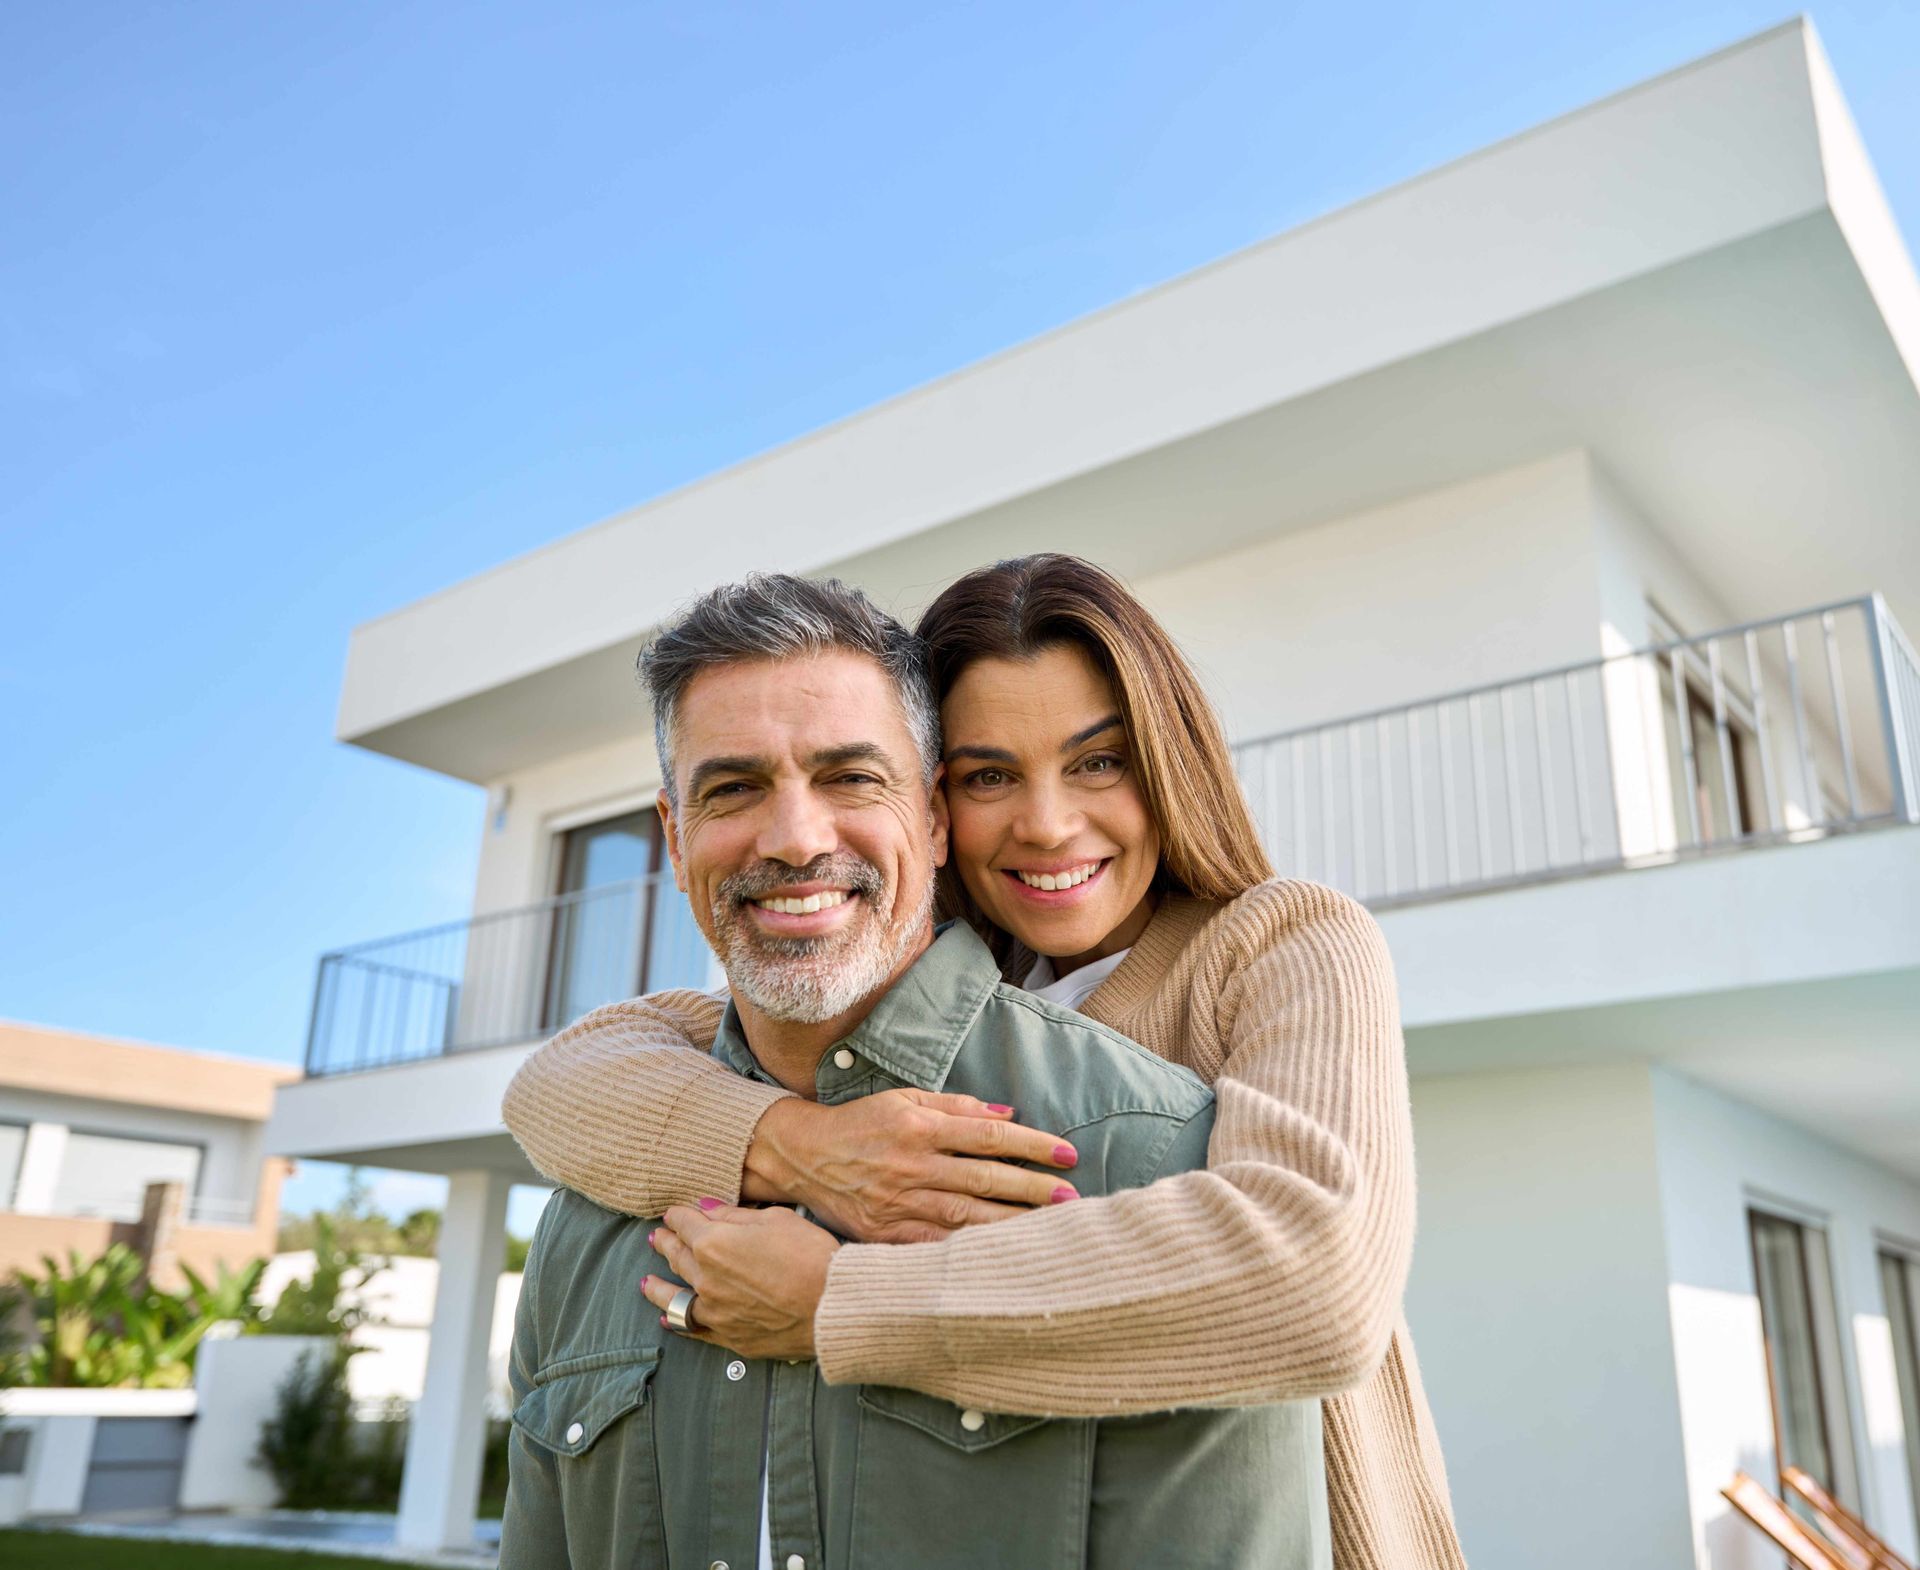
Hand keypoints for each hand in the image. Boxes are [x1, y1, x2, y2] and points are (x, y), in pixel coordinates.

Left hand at [643, 1200, 836, 1360]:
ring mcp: (714, 1311)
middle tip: (657, 1238)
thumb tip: (707, 1208)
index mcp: (714, 1243)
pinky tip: (666, 1319)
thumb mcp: (776, 1220)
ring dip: (657, 1287)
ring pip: (673, 1298)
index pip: (686, 1223)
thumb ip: (735, 1216)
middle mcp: (706, 1278)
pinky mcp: (728, 1337)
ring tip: (646, 1282)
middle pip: (677, 1256)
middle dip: (666, 1243)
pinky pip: (692, 1329)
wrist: (832, 1305)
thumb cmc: (810, 1255)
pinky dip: (676, 1322)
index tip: (674, 1212)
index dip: (678, 1215)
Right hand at [740, 1090, 1079, 1243]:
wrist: (802, 1156)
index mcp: (920, 1126)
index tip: (1067, 1155)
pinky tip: (1000, 1258)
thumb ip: (957, 1105)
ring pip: (965, 1217)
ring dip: (1011, 1224)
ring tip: (1051, 1230)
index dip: (1032, 1145)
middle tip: (1072, 1199)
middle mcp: (912, 1164)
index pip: (988, 1136)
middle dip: (1033, 1190)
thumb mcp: (906, 1099)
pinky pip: (934, 1246)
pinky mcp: (885, 1234)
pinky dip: (968, 1253)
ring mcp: (898, 1202)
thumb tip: (1008, 1115)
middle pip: (984, 1179)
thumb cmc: (862, 1124)